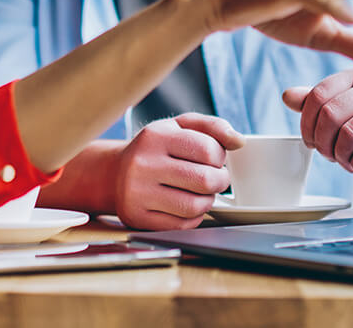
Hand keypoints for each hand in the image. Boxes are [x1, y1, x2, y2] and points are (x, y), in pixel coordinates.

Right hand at [114, 113, 241, 230]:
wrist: (114, 173)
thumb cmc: (155, 148)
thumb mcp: (178, 126)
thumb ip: (212, 127)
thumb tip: (238, 141)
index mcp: (155, 136)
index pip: (207, 149)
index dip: (219, 156)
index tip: (214, 158)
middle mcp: (143, 164)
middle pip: (204, 180)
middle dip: (219, 181)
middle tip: (215, 178)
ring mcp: (138, 193)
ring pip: (195, 206)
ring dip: (208, 200)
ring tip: (201, 192)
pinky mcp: (138, 218)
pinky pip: (182, 225)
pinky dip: (193, 217)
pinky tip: (186, 205)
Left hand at [283, 68, 352, 200]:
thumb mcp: (339, 115)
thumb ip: (314, 104)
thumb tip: (287, 95)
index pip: (319, 94)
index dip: (307, 123)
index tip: (310, 141)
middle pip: (332, 113)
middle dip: (323, 142)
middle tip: (328, 154)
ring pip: (350, 133)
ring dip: (340, 156)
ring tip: (345, 160)